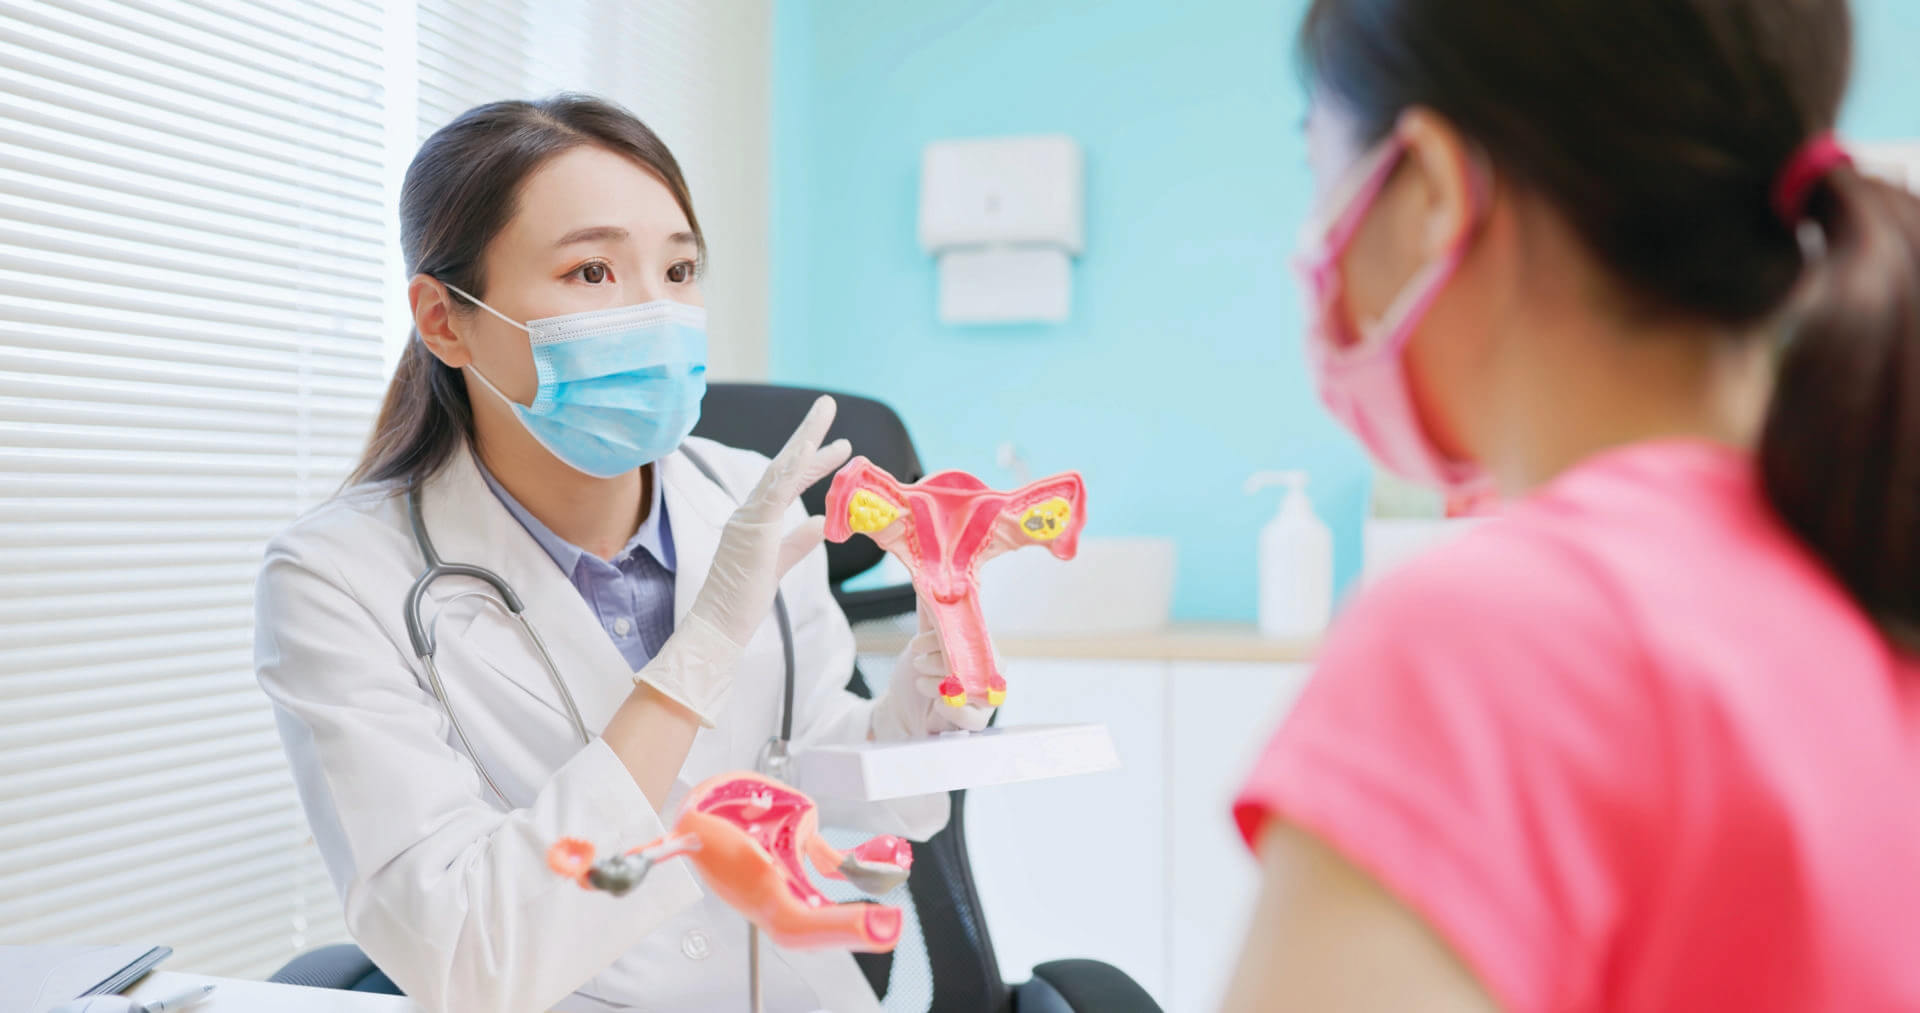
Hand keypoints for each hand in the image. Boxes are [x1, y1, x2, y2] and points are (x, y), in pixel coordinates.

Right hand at [635, 396, 851, 725]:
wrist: (717, 625)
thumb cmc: (742, 601)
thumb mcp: (779, 564)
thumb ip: (798, 542)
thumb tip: (820, 520)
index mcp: (755, 519)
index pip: (786, 479)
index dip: (810, 457)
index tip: (835, 441)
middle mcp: (749, 511)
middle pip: (783, 463)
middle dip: (808, 433)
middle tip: (828, 404)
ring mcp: (748, 518)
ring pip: (780, 471)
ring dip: (806, 444)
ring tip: (829, 419)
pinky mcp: (753, 529)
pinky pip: (775, 492)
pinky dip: (792, 470)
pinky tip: (811, 452)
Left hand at [870, 598, 995, 740]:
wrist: (900, 708)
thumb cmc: (917, 673)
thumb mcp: (922, 642)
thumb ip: (931, 616)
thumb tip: (928, 581)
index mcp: (979, 649)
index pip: (977, 636)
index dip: (949, 636)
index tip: (918, 641)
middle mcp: (987, 672)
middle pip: (981, 661)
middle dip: (943, 659)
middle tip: (918, 661)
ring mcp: (984, 698)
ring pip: (977, 688)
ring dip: (944, 684)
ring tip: (921, 682)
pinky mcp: (975, 722)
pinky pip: (976, 718)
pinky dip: (954, 708)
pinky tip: (937, 702)